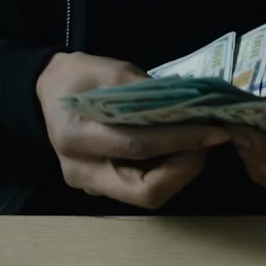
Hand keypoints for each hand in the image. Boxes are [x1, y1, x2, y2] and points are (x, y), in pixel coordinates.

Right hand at [36, 52, 228, 208]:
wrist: (51, 93)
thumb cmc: (81, 78)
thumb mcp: (112, 71)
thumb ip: (148, 92)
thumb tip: (191, 107)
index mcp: (75, 137)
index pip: (137, 146)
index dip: (180, 140)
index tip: (213, 130)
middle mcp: (82, 171)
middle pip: (145, 190)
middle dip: (184, 169)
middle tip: (206, 141)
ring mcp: (92, 186)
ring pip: (148, 195)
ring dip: (180, 172)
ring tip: (197, 142)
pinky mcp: (104, 188)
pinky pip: (143, 187)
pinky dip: (169, 171)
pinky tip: (180, 149)